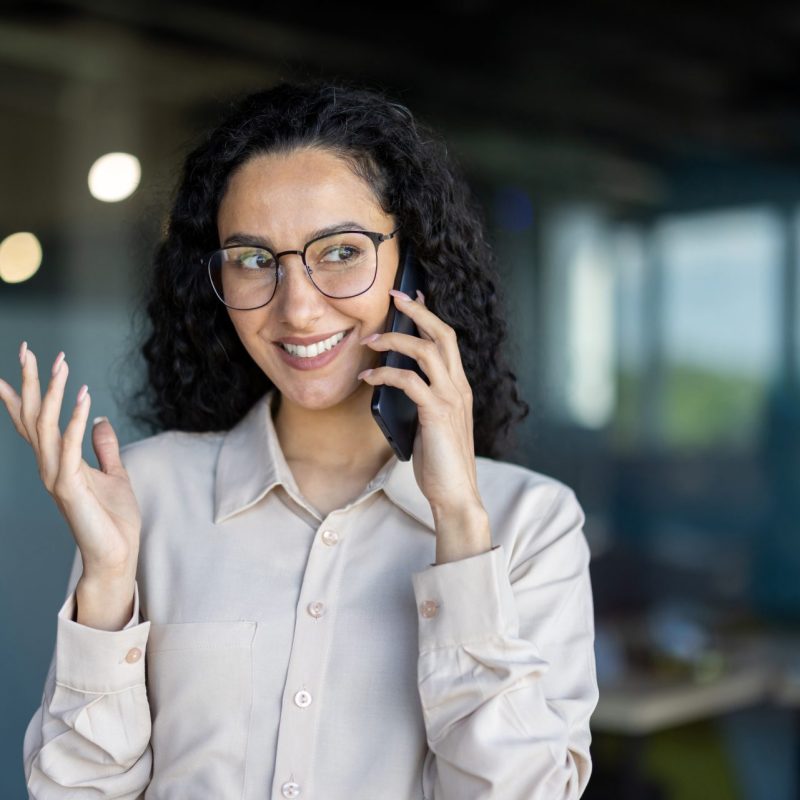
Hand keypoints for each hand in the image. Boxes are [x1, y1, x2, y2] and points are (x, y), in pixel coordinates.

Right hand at [0, 342, 140, 579]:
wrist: (117, 554)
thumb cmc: (113, 519)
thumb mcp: (115, 474)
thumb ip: (104, 448)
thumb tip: (101, 419)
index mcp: (57, 462)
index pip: (34, 422)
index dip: (24, 393)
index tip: (18, 365)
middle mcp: (50, 466)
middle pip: (33, 416)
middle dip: (30, 381)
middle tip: (26, 348)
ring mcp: (56, 476)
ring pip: (45, 426)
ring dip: (54, 392)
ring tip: (61, 363)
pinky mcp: (69, 487)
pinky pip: (69, 447)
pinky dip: (76, 420)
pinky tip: (84, 397)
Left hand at [358, 290, 482, 518]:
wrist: (456, 493)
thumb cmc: (440, 462)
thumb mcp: (432, 423)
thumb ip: (423, 400)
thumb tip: (395, 383)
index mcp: (459, 386)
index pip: (447, 339)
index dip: (428, 315)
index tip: (410, 297)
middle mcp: (459, 386)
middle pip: (441, 333)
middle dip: (416, 310)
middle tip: (393, 296)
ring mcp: (450, 398)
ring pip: (425, 350)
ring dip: (394, 340)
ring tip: (369, 341)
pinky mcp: (437, 413)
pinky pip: (408, 381)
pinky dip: (385, 374)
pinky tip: (368, 377)